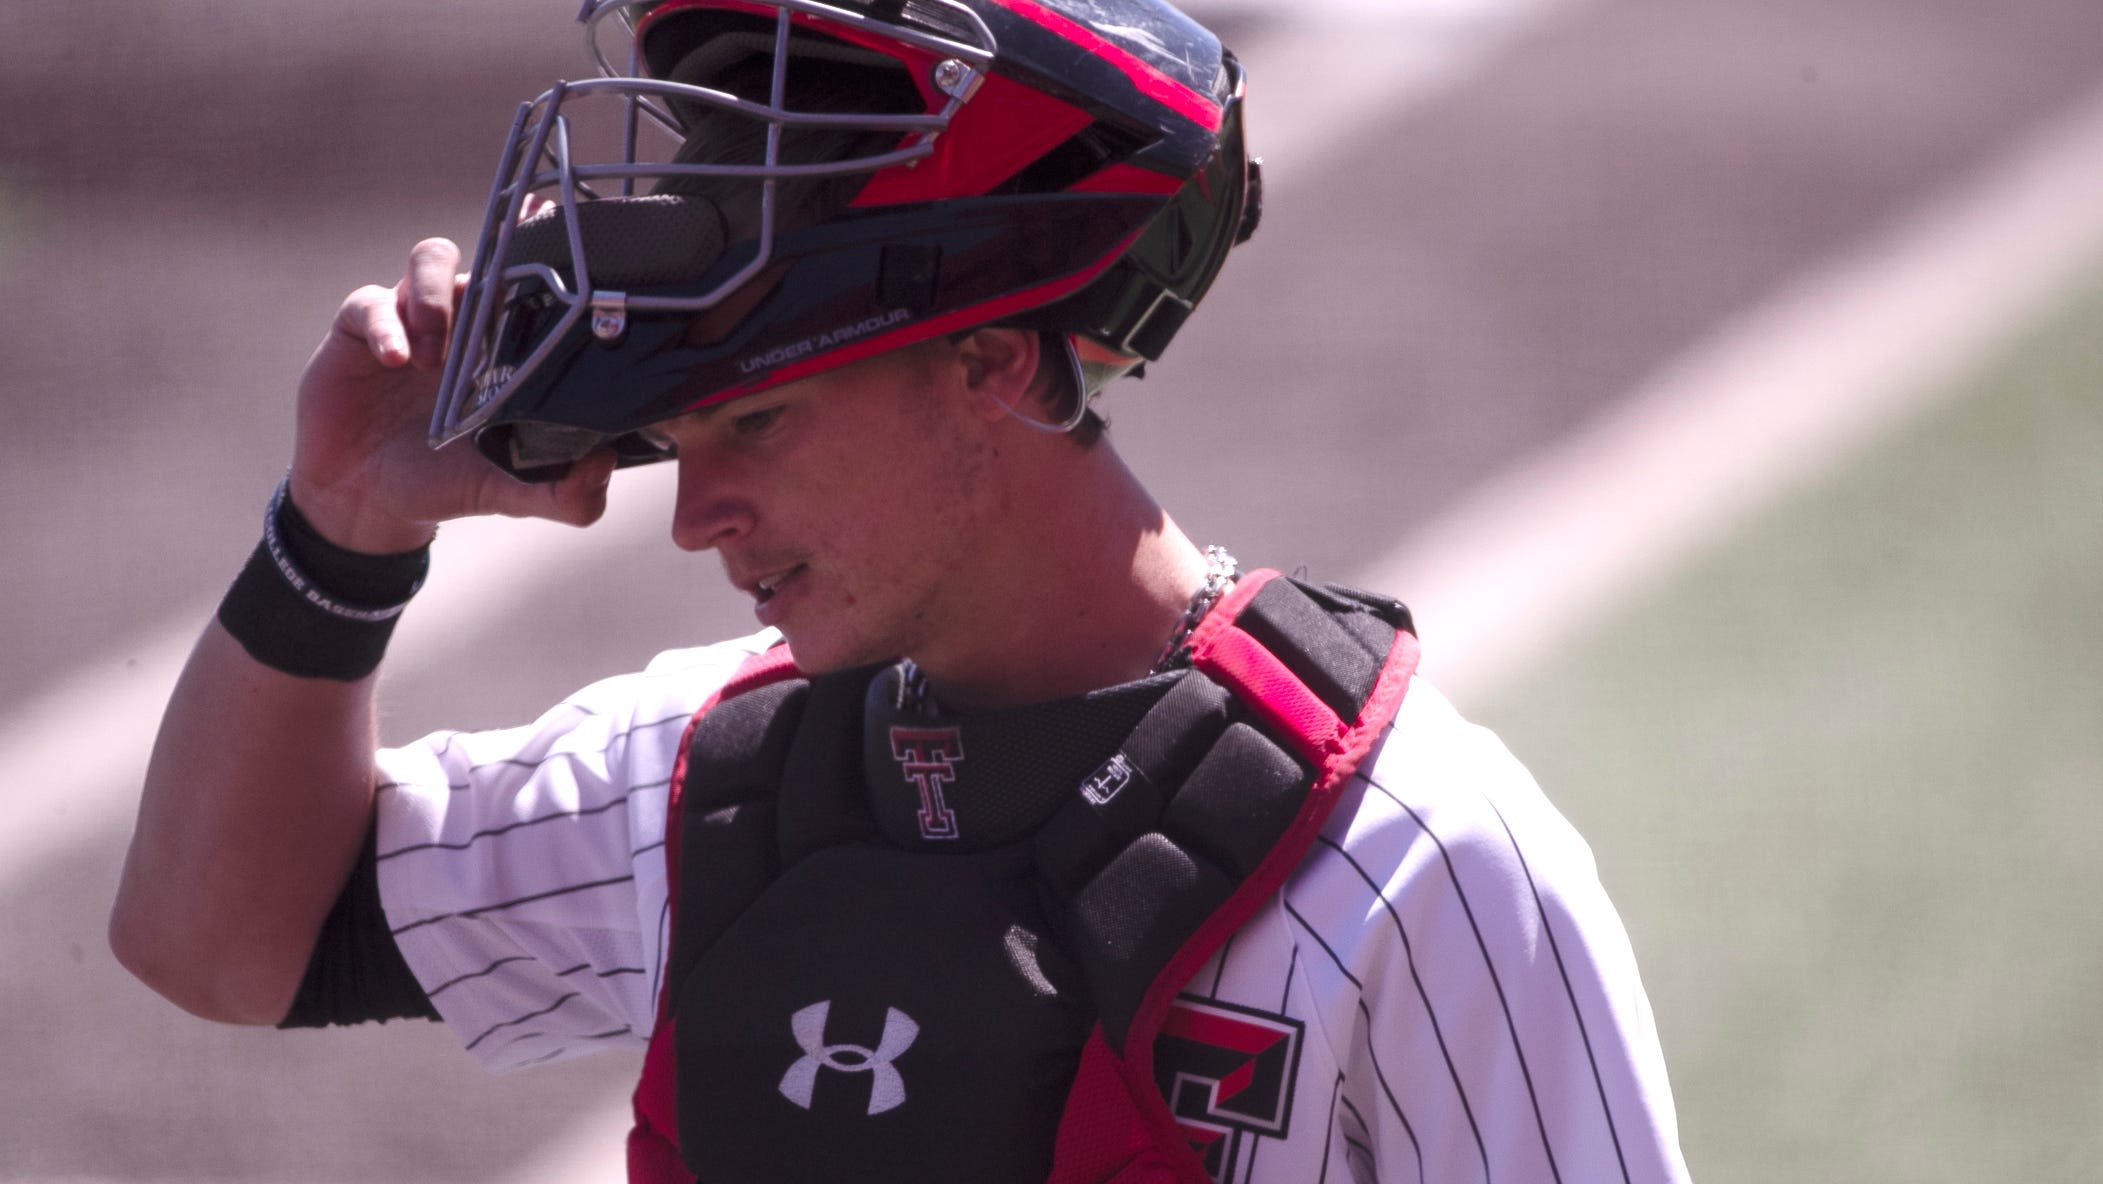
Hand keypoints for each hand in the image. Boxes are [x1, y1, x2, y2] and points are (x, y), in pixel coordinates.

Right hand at [286, 237, 617, 552]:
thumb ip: (562, 493)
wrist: (367, 500)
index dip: (547, 276)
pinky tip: (396, 359)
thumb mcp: (507, 492)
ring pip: (431, 258)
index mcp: (507, 348)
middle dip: (495, 273)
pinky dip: (386, 325)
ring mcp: (413, 318)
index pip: (536, 291)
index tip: (558, 287)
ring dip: (438, 294)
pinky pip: (373, 303)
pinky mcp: (361, 326)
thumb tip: (603, 467)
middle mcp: (464, 322)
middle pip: (490, 258)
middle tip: (488, 331)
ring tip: (434, 355)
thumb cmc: (444, 483)